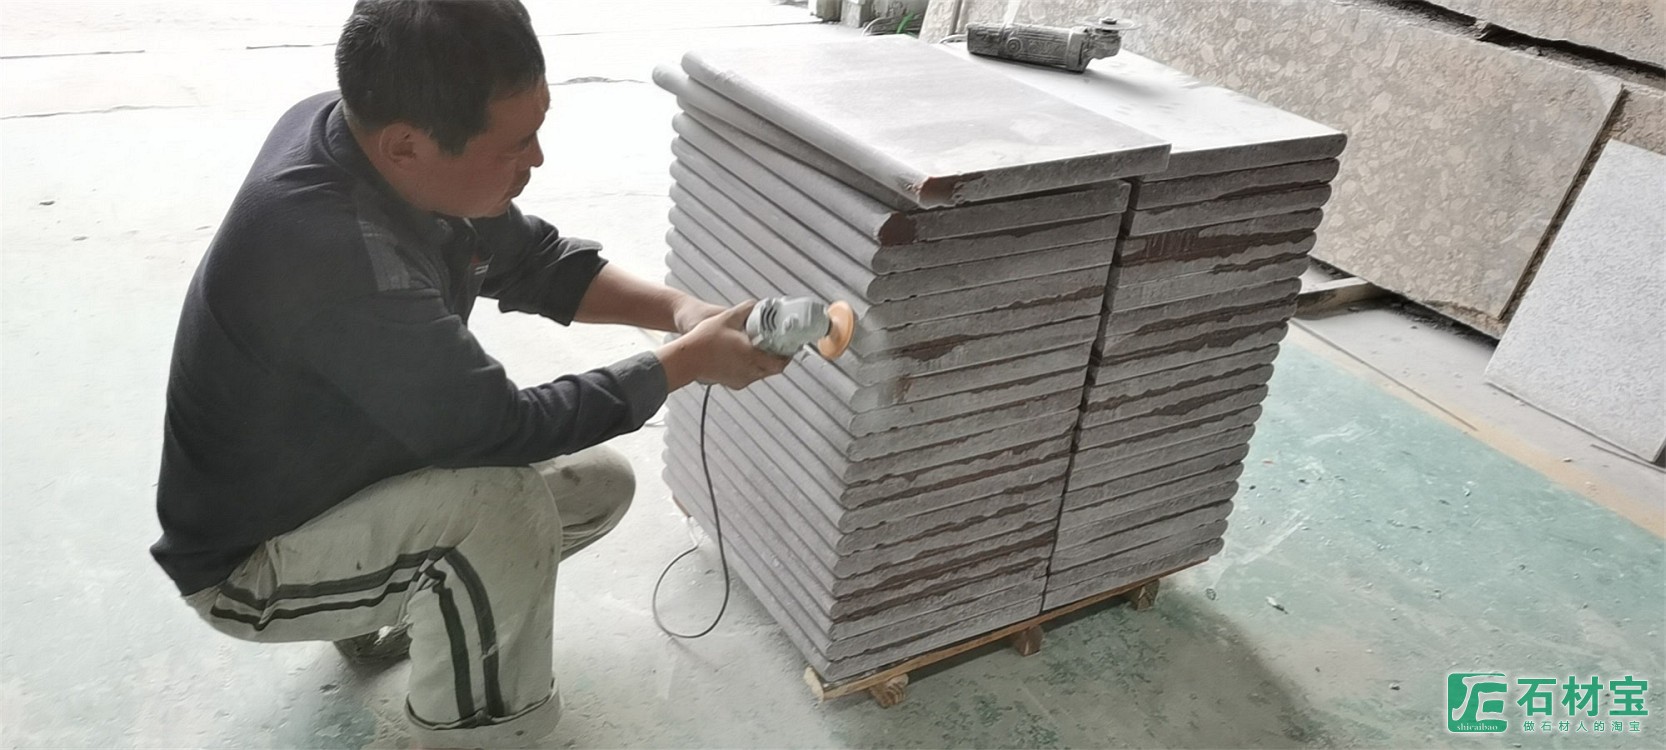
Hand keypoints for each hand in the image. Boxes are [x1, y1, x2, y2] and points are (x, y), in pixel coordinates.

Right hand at [656, 300, 791, 390]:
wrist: (687, 358)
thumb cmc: (705, 339)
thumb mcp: (727, 317)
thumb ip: (746, 309)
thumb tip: (757, 304)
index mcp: (752, 355)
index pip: (781, 362)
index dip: (788, 355)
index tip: (790, 347)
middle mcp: (750, 370)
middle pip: (773, 369)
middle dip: (778, 359)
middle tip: (778, 347)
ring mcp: (741, 379)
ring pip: (762, 374)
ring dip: (765, 363)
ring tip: (762, 350)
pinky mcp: (733, 383)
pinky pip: (749, 377)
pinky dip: (752, 368)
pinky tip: (745, 357)